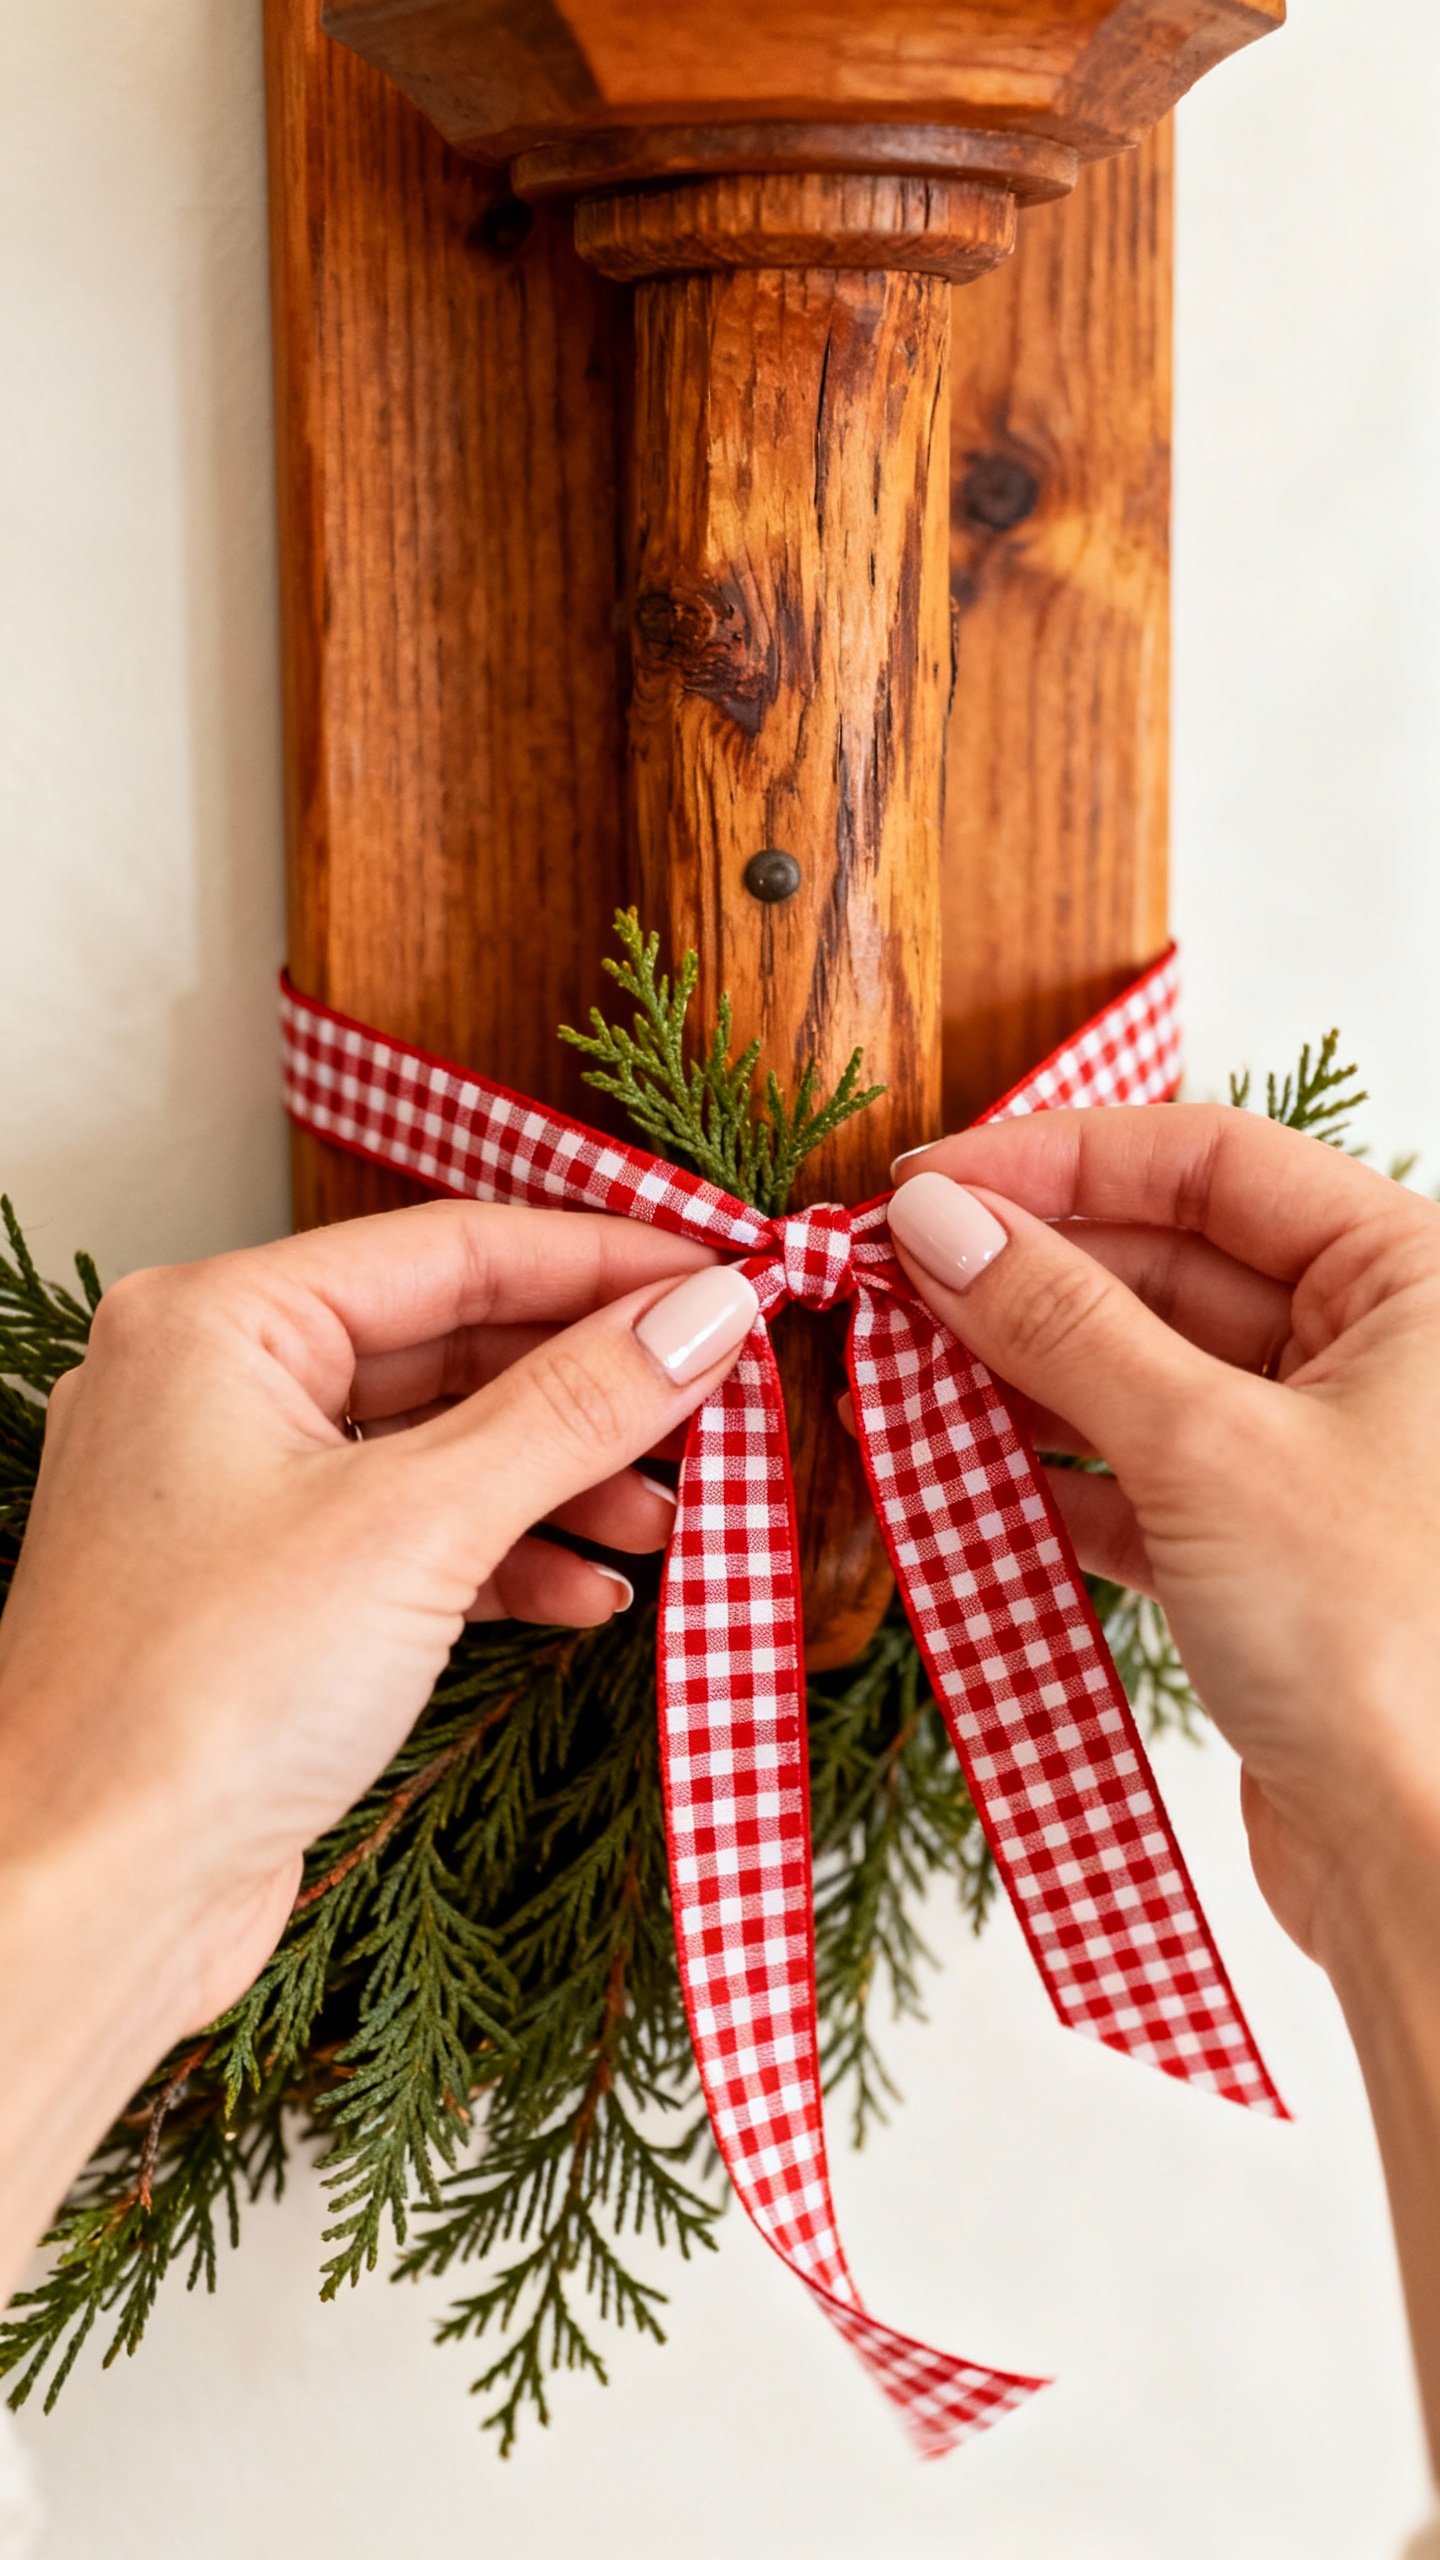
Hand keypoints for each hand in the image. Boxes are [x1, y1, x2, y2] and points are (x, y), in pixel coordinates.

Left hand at [0, 1203, 756, 2035]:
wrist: (92, 1902)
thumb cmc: (195, 1699)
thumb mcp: (419, 1525)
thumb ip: (573, 1407)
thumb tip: (702, 1313)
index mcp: (216, 1323)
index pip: (451, 1247)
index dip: (604, 1260)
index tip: (724, 1276)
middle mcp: (215, 1389)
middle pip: (452, 1341)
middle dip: (593, 1383)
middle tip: (719, 1399)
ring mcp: (237, 1494)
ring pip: (442, 1444)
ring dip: (566, 1479)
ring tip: (673, 1517)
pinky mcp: (268, 1595)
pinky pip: (414, 1535)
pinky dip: (509, 1558)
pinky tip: (592, 1593)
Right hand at [887, 1107, 1439, 1976]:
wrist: (1425, 1863)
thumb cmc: (1386, 1649)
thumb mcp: (1203, 1449)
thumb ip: (1061, 1322)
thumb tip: (939, 1221)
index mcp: (1411, 1280)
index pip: (1211, 1160)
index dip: (1057, 1158)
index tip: (927, 1183)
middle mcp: (1375, 1352)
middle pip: (1165, 1260)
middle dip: (1020, 1271)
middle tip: (883, 1279)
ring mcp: (1313, 1454)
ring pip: (1137, 1369)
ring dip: (1013, 1369)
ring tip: (892, 1367)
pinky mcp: (1262, 1552)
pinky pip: (1132, 1471)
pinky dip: (1042, 1469)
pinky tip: (947, 1465)